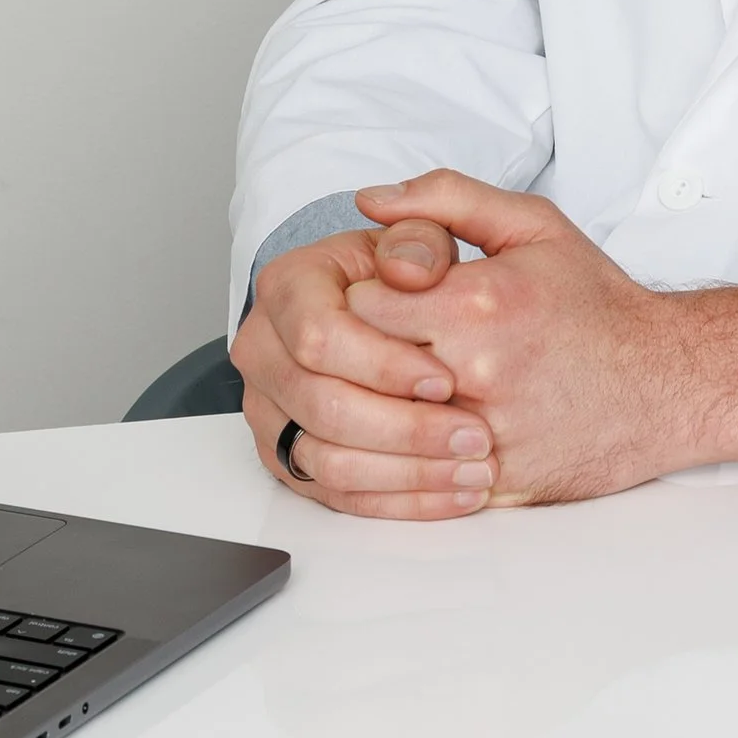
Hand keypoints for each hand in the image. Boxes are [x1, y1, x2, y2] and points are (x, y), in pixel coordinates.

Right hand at [232, 225, 498, 520]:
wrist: (384, 311)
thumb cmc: (404, 272)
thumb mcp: (421, 237)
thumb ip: (420, 236)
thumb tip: (407, 267)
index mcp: (287, 285)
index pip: (320, 337)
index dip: (383, 365)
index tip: (446, 380)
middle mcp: (263, 348)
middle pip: (323, 406)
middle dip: (405, 428)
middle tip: (473, 435)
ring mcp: (269, 407)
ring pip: (328, 459)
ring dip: (408, 473)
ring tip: (473, 471)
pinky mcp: (287, 456)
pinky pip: (336, 494)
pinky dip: (399, 501)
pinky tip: (452, 493)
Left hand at [343, 171, 737, 504]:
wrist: (665, 382)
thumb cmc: (597, 303)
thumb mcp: (533, 225)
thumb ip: (446, 198)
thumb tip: (369, 199)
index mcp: (479, 303)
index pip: (361, 303)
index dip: (361, 299)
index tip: (380, 298)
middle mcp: (477, 373)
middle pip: (361, 371)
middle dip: (357, 358)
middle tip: (373, 346)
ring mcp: (484, 437)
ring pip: (377, 437)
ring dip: (370, 416)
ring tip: (384, 392)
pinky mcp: (492, 486)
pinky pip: (412, 485)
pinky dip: (399, 465)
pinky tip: (408, 439)